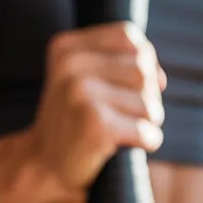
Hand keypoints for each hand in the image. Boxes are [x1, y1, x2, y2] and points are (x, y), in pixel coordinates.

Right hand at [27, 22, 165, 191]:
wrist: (42, 167)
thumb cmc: (71, 125)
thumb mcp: (82, 83)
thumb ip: (119, 66)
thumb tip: (160, 79)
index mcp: (66, 48)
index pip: (126, 35)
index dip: (144, 60)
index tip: (136, 87)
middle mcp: (71, 66)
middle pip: (141, 68)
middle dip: (148, 94)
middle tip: (131, 116)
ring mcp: (81, 94)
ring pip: (147, 99)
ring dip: (149, 120)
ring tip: (128, 132)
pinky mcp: (96, 124)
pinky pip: (144, 129)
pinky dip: (148, 140)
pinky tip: (132, 146)